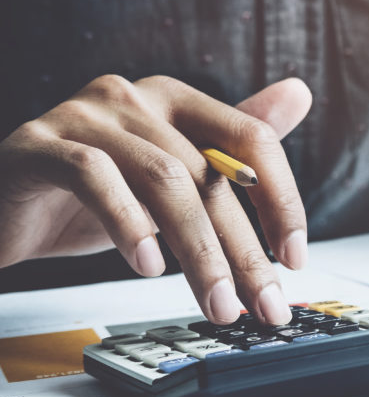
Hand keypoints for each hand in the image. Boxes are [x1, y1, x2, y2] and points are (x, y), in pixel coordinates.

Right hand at [0, 75, 311, 325]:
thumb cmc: (88, 196)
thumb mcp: (168, 179)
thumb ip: (231, 147)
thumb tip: (301, 93)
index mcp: (174, 98)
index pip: (252, 139)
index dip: (283, 200)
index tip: (296, 259)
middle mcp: (133, 96)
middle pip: (211, 173)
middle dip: (245, 249)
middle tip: (264, 304)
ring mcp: (83, 115)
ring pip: (165, 180)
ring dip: (200, 253)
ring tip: (218, 304)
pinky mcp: (39, 146)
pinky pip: (95, 179)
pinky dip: (129, 225)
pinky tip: (148, 268)